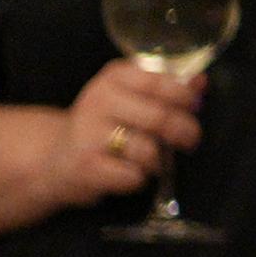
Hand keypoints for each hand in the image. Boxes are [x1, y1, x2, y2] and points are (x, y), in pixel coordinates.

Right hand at [47, 58, 200, 213]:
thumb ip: (166, 88)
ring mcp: (88, 134)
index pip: (158, 81)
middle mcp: (98, 101)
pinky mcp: (85, 166)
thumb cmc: (104, 126)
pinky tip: (128, 173)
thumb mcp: (130, 98)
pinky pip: (132, 176)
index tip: (195, 106)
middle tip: (191, 140)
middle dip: (184, 132)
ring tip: (151, 160)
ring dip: (159, 160)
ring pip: (147, 149)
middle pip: (159, 117)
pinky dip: (138, 178)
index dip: (185, 96)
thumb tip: (200, 82)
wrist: (55, 159)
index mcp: (113, 78)